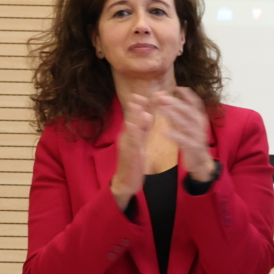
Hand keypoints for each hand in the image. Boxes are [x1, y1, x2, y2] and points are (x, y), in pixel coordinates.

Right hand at [110, 93, 152, 210]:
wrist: (126, 181)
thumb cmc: (133, 161)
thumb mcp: (140, 142)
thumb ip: (144, 128)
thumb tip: (147, 113)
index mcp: (131, 133)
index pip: (136, 116)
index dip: (141, 104)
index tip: (147, 92)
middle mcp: (126, 136)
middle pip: (130, 118)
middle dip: (136, 106)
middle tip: (140, 93)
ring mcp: (126, 145)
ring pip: (129, 129)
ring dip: (132, 116)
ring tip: (137, 105)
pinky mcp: (129, 154)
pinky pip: (131, 143)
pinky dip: (133, 134)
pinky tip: (135, 127)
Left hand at [154, 87, 214, 180]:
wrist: (201, 162)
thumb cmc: (191, 141)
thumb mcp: (184, 125)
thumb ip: (175, 113)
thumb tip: (164, 98)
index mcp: (199, 118)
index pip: (196, 103)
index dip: (188, 95)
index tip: (177, 87)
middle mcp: (200, 126)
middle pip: (190, 111)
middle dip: (176, 103)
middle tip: (162, 97)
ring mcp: (199, 137)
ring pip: (188, 124)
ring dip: (175, 116)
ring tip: (162, 110)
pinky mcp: (194, 148)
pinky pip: (185, 141)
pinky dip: (176, 136)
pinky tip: (165, 132)